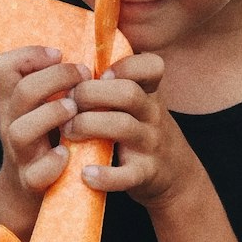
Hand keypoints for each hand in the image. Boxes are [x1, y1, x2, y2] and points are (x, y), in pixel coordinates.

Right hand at [0, 46, 90, 203]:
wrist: (27, 191)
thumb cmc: (44, 139)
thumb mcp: (39, 106)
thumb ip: (51, 82)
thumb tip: (86, 51)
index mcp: (12, 101)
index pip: (4, 66)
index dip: (30, 54)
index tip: (59, 54)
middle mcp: (10, 123)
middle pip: (22, 92)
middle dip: (56, 78)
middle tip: (84, 76)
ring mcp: (19, 153)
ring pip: (21, 131)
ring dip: (52, 115)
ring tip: (74, 111)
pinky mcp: (31, 182)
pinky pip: (35, 173)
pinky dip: (52, 163)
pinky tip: (67, 154)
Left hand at [63, 53, 200, 206]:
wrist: (175, 176)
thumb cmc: (141, 131)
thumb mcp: (138, 104)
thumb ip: (113, 84)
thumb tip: (69, 65)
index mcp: (148, 93)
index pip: (151, 66)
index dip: (123, 66)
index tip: (99, 74)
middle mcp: (152, 114)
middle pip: (127, 93)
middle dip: (90, 93)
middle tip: (66, 102)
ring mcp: (150, 144)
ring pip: (123, 126)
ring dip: (88, 125)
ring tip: (67, 132)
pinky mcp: (145, 173)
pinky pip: (127, 175)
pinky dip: (105, 176)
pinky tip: (85, 174)